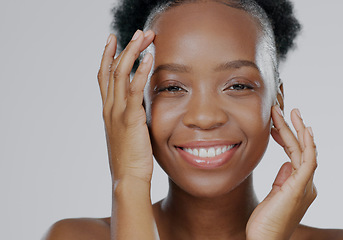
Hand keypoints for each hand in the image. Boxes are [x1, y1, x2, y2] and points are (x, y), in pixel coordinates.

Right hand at [97, 30, 154, 182]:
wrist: (128, 178)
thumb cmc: (131, 159)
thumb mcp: (128, 133)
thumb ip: (131, 116)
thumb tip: (140, 107)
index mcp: (108, 110)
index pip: (104, 76)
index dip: (107, 56)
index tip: (113, 39)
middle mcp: (109, 107)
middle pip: (112, 69)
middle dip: (125, 47)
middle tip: (138, 32)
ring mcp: (117, 112)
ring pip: (121, 73)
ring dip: (133, 52)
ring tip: (144, 36)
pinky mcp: (130, 118)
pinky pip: (134, 89)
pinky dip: (141, 71)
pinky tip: (150, 57)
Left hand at [246, 106, 317, 239]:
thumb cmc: (265, 221)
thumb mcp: (274, 195)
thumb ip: (282, 179)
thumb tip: (285, 164)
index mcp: (300, 185)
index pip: (296, 155)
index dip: (288, 138)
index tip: (277, 125)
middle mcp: (307, 184)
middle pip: (302, 150)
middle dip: (294, 128)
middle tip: (286, 110)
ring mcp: (306, 186)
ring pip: (305, 151)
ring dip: (298, 129)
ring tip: (290, 112)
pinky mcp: (300, 188)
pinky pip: (308, 161)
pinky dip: (307, 144)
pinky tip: (303, 129)